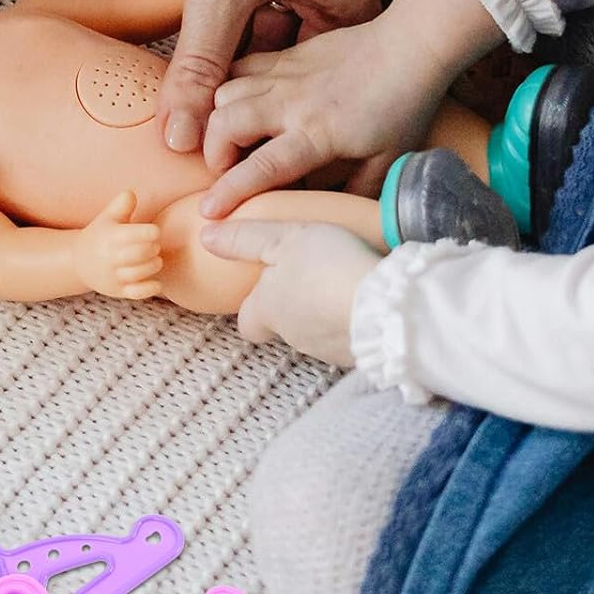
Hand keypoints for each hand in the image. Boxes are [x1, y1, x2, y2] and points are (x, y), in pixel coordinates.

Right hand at [73, 190, 162, 299]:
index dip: (149, 232)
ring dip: (153, 265)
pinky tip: (156, 282)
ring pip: (140, 273)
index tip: (154, 231)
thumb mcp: (107, 218)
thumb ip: (120, 205)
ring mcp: (115, 276)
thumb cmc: (102, 236)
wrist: (80, 262)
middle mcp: (111, 257)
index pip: (133, 234)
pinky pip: (137, 293)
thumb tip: (130, 194)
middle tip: (155, 246)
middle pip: (140, 253)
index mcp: (111, 237)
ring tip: (155, 259)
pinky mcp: (119, 291)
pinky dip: (150, 289)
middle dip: (153, 248)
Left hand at [148, 0, 381, 152]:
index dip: (289, 123)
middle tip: (221, 155)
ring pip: (261, 49)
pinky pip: (240, 26)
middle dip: (255, 103)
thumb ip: (200, 70)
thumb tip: (180, 141)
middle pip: (293, 70)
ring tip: (201, 127)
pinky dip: (217, 48)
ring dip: (230, 76)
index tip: (255, 166)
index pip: (328, 82)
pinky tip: (191, 82)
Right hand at [200, 14, 440, 217]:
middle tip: (225, 168)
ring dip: (219, 119)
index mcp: (318, 134)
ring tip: (232, 138)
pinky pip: (240, 67)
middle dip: (213, 152)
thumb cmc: (403, 108)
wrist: (411, 47)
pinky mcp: (285, 56)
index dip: (231, 191)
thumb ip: (353, 194)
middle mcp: (293, 103)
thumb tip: (328, 216)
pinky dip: (229, 88)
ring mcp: (286, 75)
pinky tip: (239, 106)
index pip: (263, 166)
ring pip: (226, 91)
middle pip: (226, 122)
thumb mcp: (385, 163)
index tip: (210, 211)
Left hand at [200, 219, 378, 366]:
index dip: (254, 307)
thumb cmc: (329, 268)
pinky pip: (350, 339)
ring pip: (318, 333)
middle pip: (284, 326)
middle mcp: (292, 337)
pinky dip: (354, 323)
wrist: (387, 308)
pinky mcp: (359, 356)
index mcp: (267, 311)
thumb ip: (246, 238)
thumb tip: (206, 237)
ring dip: (327, 313)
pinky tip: (370, 302)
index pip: (246, 323)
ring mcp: (327, 350)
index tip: (268, 289)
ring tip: (346, 286)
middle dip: (296, 306)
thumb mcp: (283, 240)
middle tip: (315, 278)